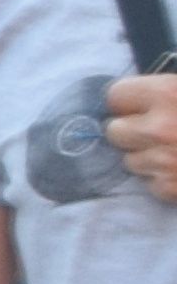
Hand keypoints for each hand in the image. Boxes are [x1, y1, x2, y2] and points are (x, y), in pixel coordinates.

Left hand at [114, 68, 176, 205]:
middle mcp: (160, 128)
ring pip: (129, 161)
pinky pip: (150, 184)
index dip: (127, 103)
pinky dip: (164, 179)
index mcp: (167, 94)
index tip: (137, 106)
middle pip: (114, 131)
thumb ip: (159, 94)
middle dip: (132, 132)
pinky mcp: (170, 189)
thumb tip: (123, 101)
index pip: (113, 96)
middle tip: (160, 131)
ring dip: (148, 158)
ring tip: (176, 151)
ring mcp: (164, 161)